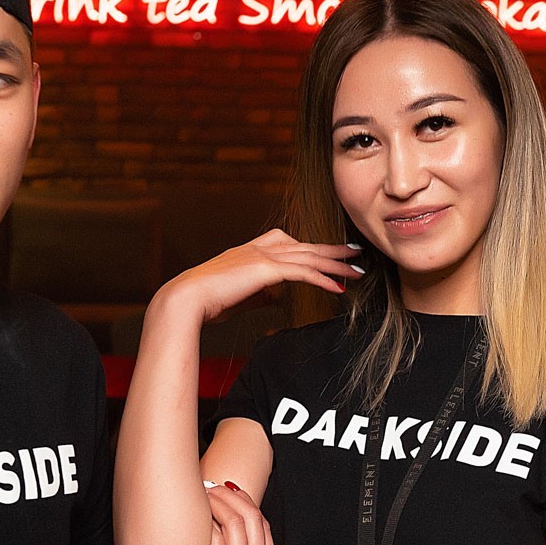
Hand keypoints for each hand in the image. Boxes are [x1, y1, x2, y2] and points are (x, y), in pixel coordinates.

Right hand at [152, 229, 363, 325]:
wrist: (187, 298)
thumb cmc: (209, 300)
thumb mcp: (243, 294)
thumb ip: (262, 292)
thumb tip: (278, 298)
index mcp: (254, 249)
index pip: (292, 244)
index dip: (314, 250)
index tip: (333, 255)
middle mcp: (261, 247)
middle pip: (307, 246)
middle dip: (335, 251)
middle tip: (358, 253)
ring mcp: (263, 255)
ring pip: (309, 258)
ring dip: (337, 265)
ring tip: (358, 271)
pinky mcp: (265, 269)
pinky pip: (303, 273)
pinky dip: (323, 279)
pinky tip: (339, 288)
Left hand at [203, 483, 290, 544]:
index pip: (263, 527)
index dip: (248, 506)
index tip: (234, 497)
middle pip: (252, 515)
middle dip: (232, 494)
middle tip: (214, 485)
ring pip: (235, 519)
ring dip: (218, 500)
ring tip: (202, 492)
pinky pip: (215, 538)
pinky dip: (206, 520)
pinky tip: (194, 513)